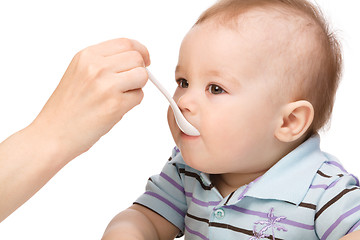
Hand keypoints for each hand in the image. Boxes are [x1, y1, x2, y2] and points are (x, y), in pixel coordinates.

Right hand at [31, 38, 149, 159]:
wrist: (52, 134)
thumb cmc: (67, 108)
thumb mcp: (78, 73)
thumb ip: (103, 62)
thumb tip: (135, 59)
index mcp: (86, 56)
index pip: (125, 43)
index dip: (140, 51)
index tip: (144, 60)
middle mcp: (96, 67)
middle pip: (137, 58)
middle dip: (139, 71)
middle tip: (130, 83)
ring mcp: (106, 86)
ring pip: (142, 76)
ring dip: (137, 86)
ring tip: (121, 96)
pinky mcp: (115, 105)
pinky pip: (139, 96)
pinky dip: (132, 103)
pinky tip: (114, 109)